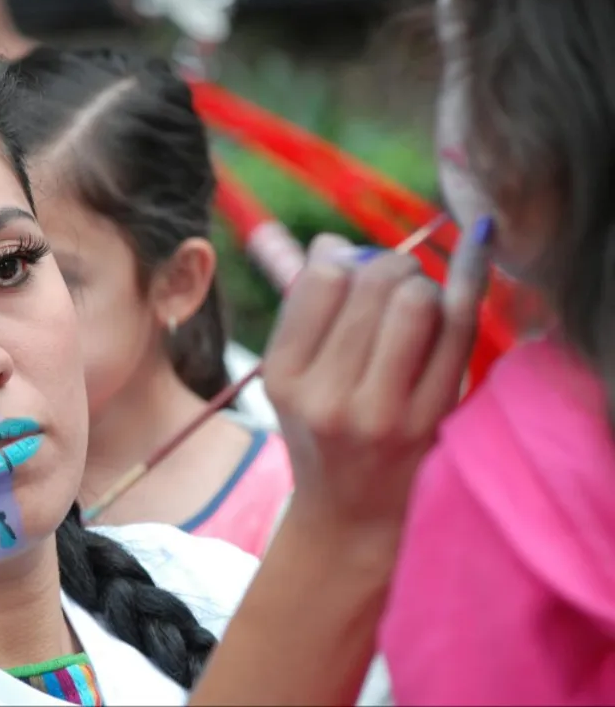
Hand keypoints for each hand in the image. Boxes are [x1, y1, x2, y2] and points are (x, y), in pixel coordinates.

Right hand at [263, 219, 492, 548]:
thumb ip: (302, 307)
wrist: (351, 512)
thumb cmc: (321, 430)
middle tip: (396, 282)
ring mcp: (380, 413)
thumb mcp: (290, 376)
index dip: (344, 258)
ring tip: (417, 306)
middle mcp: (326, 396)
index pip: (322, 278)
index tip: (353, 271)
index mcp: (283, 375)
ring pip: (417, 300)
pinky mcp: (428, 421)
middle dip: (391, 267)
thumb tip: (331, 241)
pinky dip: (468, 286)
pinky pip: (458, 331)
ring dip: (424, 286)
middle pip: (374, 282)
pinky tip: (471, 264)